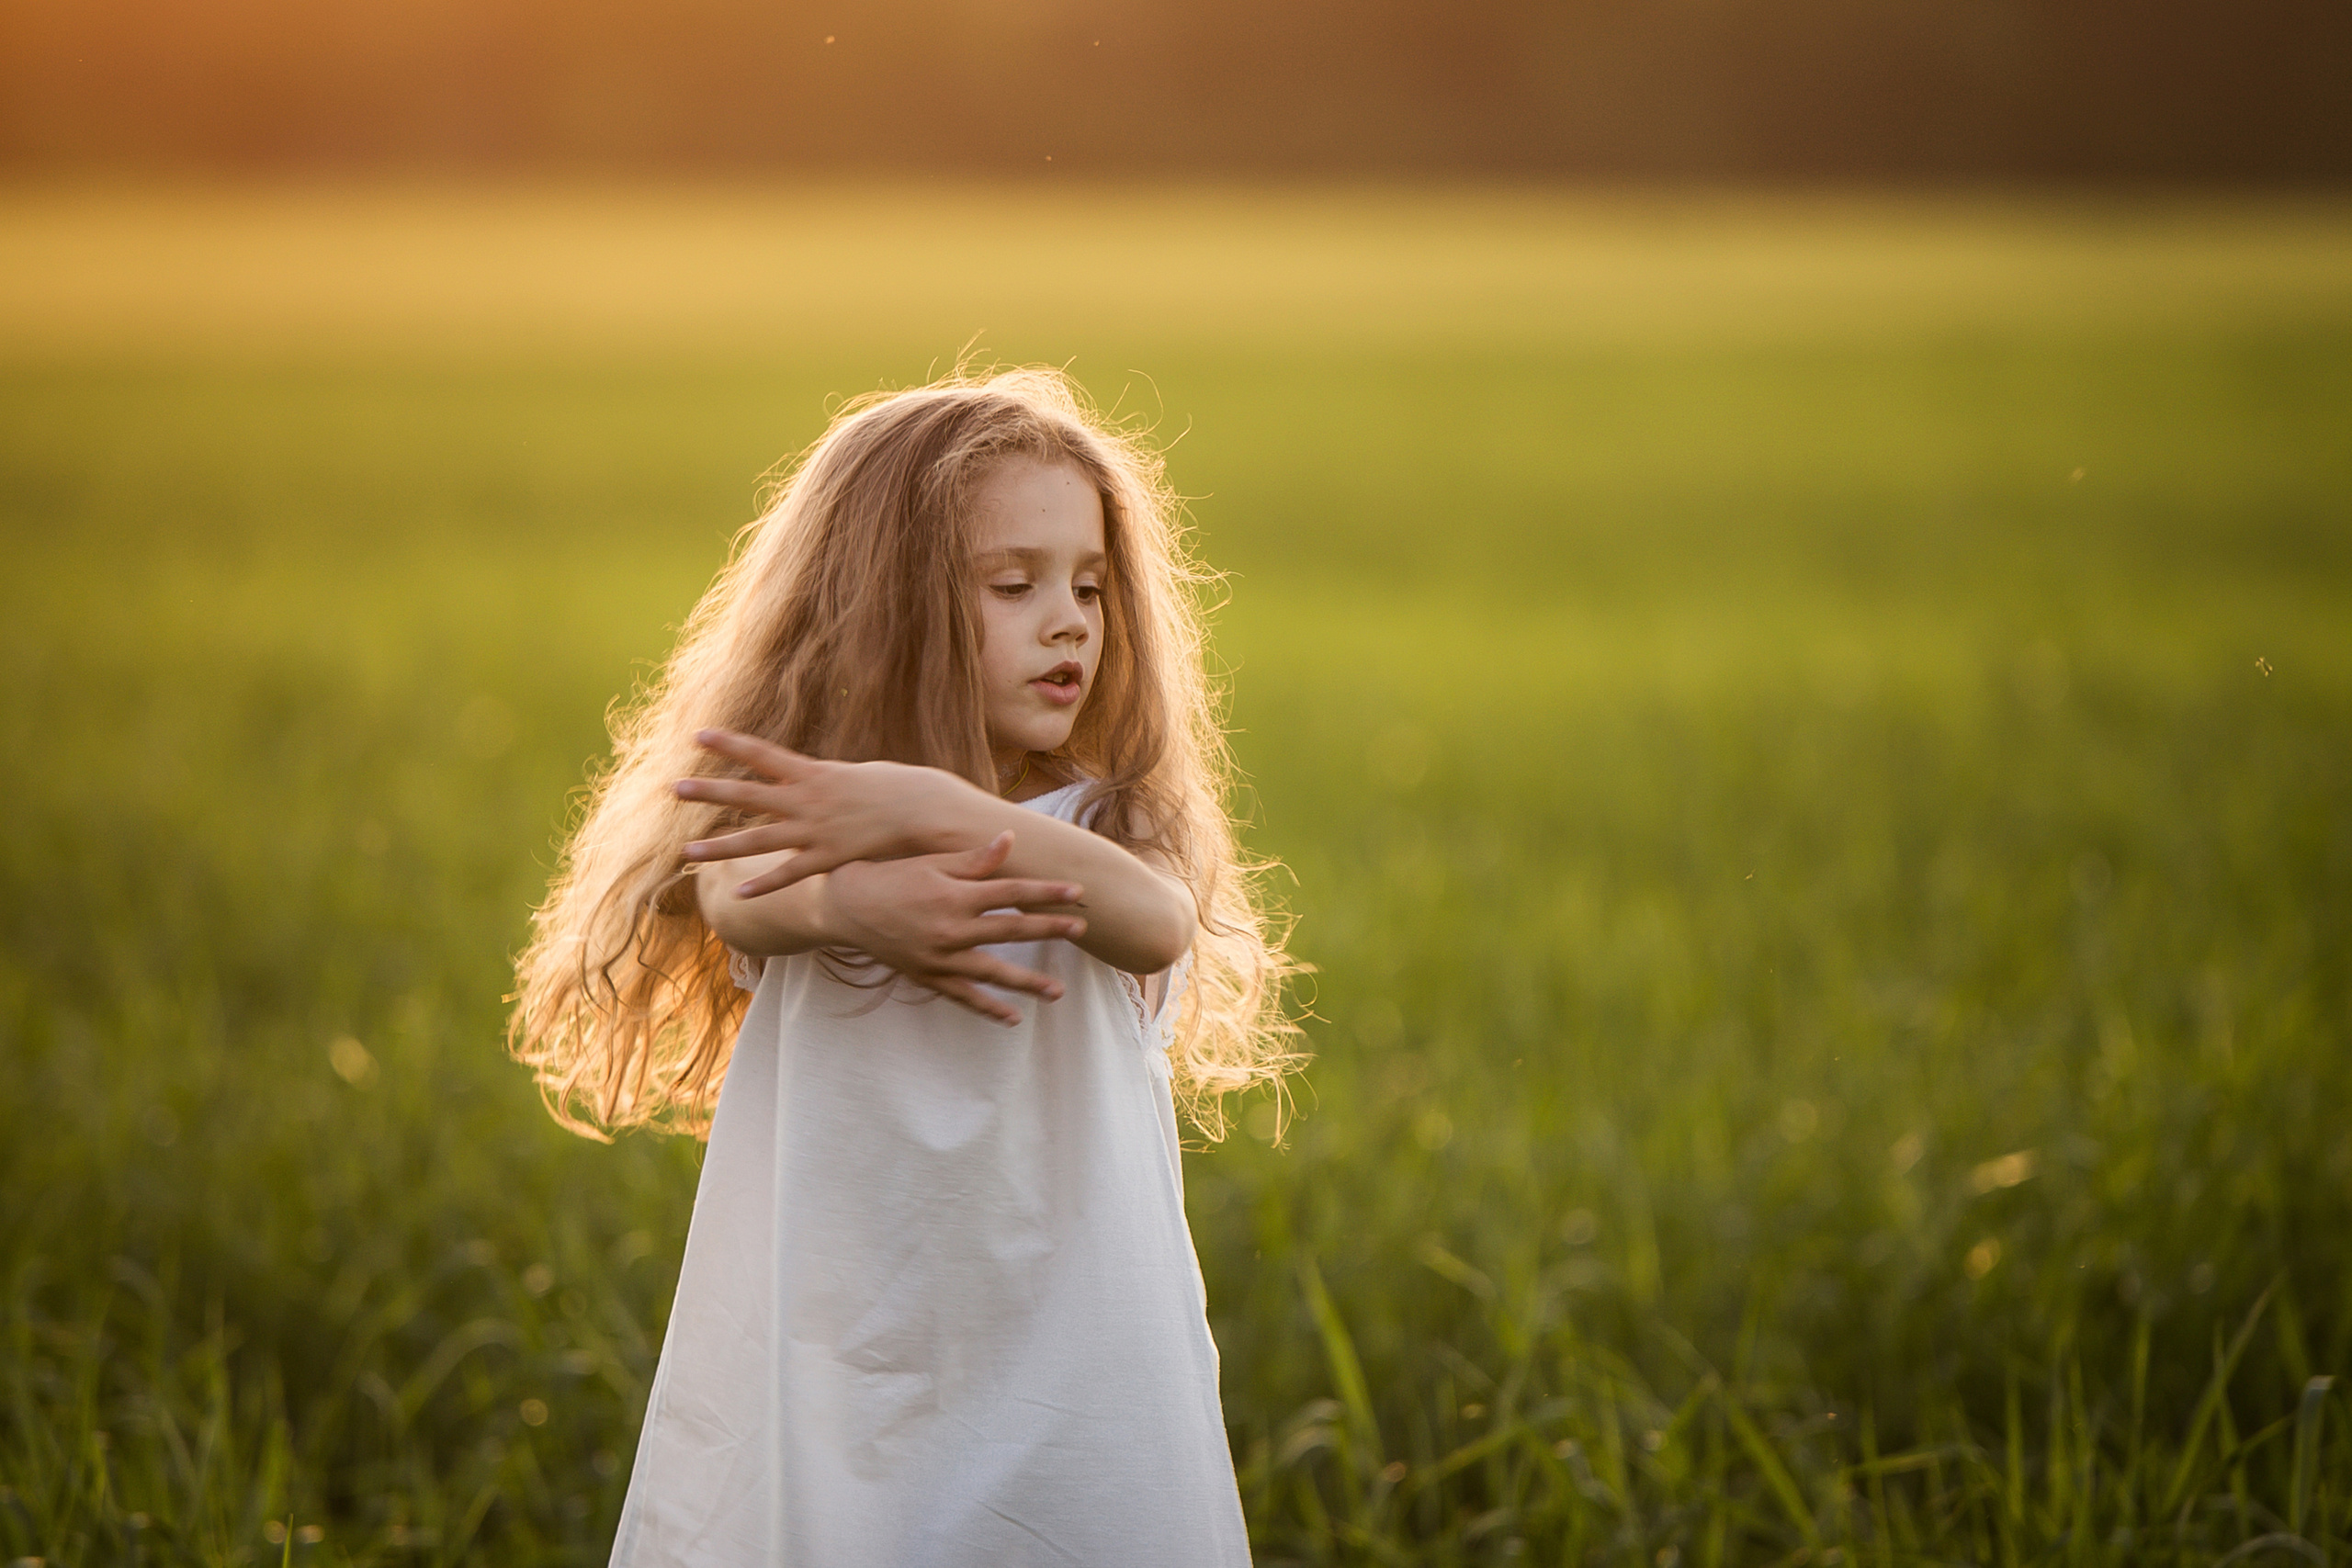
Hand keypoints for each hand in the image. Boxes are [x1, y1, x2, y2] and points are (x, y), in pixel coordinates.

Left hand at [676, 728, 968, 894]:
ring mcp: (813, 831)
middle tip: (673, 788)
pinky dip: (763, 885)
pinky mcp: (827, 858)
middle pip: (746, 795)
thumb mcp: (855, 774)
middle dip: (708, 792)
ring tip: (684, 853)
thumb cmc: (896, 789)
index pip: (762, 754)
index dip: (730, 744)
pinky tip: (738, 894)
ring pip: (756, 840)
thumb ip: (825, 781)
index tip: (698, 735)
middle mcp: (806, 800)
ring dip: (718, 848)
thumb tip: (811, 778)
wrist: (926, 811)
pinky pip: (788, 874)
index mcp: (813, 773)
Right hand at [820, 832, 1086, 1026]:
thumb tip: (1010, 840)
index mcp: (956, 895)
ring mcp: (941, 958)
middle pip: (1011, 931)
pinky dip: (988, 1008)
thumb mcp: (931, 861)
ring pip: (993, 973)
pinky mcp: (928, 977)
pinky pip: (964, 996)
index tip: (1077, 893)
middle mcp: (952, 929)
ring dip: (1027, 982)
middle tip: (1081, 930)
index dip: (1046, 892)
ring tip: (1057, 991)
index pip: (1012, 893)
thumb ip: (974, 858)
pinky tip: (1012, 1018)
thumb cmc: (891, 876)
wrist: (845, 907)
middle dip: (1049, 929)